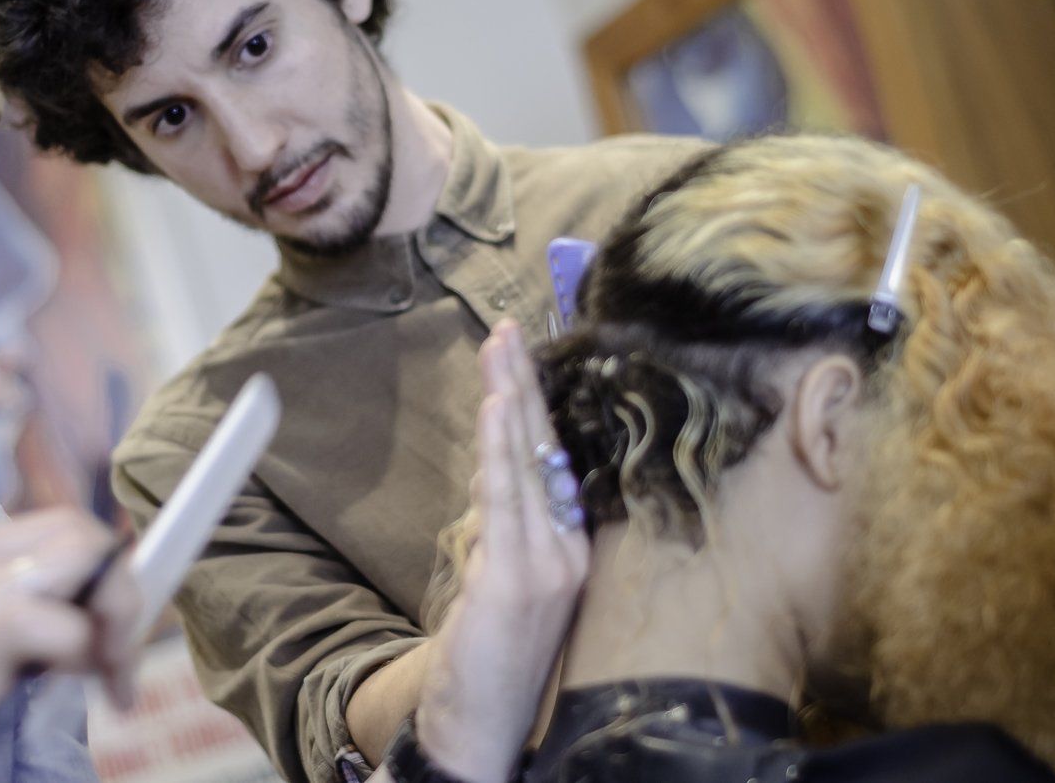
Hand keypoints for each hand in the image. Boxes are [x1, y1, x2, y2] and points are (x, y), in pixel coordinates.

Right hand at [0, 508, 140, 782]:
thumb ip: (17, 612)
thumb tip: (92, 617)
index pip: (62, 526)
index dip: (104, 571)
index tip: (114, 628)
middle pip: (82, 533)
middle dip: (122, 592)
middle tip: (118, 658)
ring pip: (88, 564)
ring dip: (117, 626)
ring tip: (111, 682)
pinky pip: (70, 630)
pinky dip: (85, 663)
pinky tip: (66, 698)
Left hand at [416, 320, 588, 782]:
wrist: (483, 727)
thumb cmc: (489, 653)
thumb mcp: (500, 579)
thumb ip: (501, 526)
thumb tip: (492, 473)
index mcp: (571, 548)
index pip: (553, 460)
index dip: (538, 406)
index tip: (523, 356)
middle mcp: (568, 550)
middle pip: (545, 449)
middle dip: (526, 383)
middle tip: (509, 328)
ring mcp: (547, 563)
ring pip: (527, 462)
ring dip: (512, 397)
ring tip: (501, 346)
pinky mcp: (516, 577)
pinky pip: (507, 495)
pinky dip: (503, 444)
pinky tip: (501, 403)